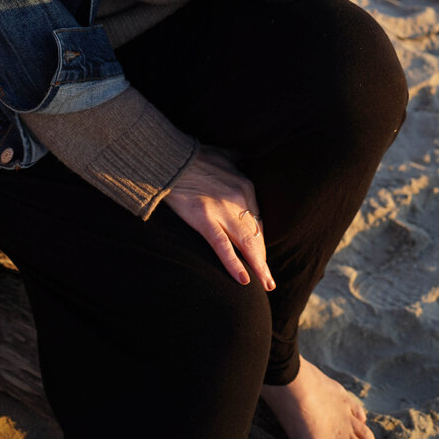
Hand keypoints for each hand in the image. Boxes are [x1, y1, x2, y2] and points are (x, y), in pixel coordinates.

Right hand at [165, 146, 274, 290]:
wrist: (170, 158)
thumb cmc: (194, 157)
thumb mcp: (222, 154)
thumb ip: (235, 158)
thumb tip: (241, 156)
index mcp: (245, 185)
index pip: (257, 218)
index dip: (259, 238)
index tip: (259, 252)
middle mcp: (239, 199)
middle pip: (255, 235)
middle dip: (263, 258)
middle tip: (269, 280)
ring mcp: (223, 210)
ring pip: (246, 244)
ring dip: (259, 267)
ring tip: (266, 284)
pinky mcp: (204, 219)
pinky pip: (223, 246)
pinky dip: (234, 264)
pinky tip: (244, 280)